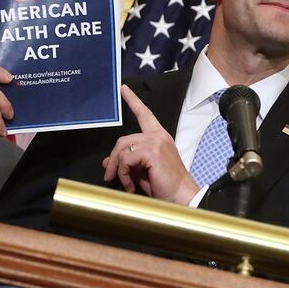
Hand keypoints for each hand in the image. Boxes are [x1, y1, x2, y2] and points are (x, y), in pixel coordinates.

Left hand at [102, 85, 199, 204]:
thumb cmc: (165, 187)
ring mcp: (156, 142)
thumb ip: (127, 163)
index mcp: (159, 137)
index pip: (144, 114)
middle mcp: (158, 136)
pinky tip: (130, 185)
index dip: (133, 101)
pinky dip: (123, 173)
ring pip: (123, 149)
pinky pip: (126, 158)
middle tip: (109, 176)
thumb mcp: (141, 172)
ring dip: (118, 169)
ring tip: (124, 184)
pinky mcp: (152, 151)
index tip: (124, 89)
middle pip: (123, 139)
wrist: (181, 198)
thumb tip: (108, 161)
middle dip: (113, 159)